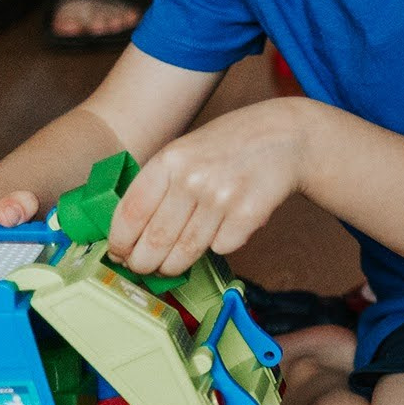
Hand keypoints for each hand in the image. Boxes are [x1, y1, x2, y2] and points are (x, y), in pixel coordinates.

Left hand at [109, 99, 304, 278]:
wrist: (285, 136)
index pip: (130, 214)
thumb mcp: (185, 151)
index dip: (120, 242)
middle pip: (155, 241)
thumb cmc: (228, 147)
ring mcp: (222, 198)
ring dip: (175, 265)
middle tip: (143, 268)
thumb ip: (158, 185)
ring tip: (172, 263)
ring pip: (185, 252)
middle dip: (144, 264)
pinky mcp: (248, 215)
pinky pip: (220, 248)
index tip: (118, 254)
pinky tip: (223, 227)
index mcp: (169, 160)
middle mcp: (192, 179)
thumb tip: (127, 234)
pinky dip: (217, 246)